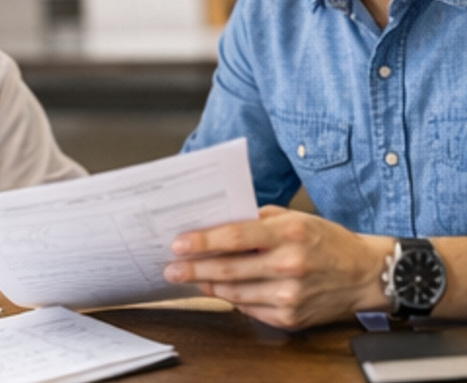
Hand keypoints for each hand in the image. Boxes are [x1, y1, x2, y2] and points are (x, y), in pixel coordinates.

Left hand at [163, 205, 392, 328]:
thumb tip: (217, 224)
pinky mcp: (290, 318)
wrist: (367, 274)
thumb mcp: (296, 218)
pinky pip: (249, 309)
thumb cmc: (328, 241)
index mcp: (289, 234)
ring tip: (190, 277)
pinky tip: (220, 290)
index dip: (203, 242)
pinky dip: (231, 299)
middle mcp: (290, 266)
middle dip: (193, 269)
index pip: (236, 237)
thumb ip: (257, 219)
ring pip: (234, 293)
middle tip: (170, 267)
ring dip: (207, 285)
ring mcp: (290, 296)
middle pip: (229, 269)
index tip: (178, 243)